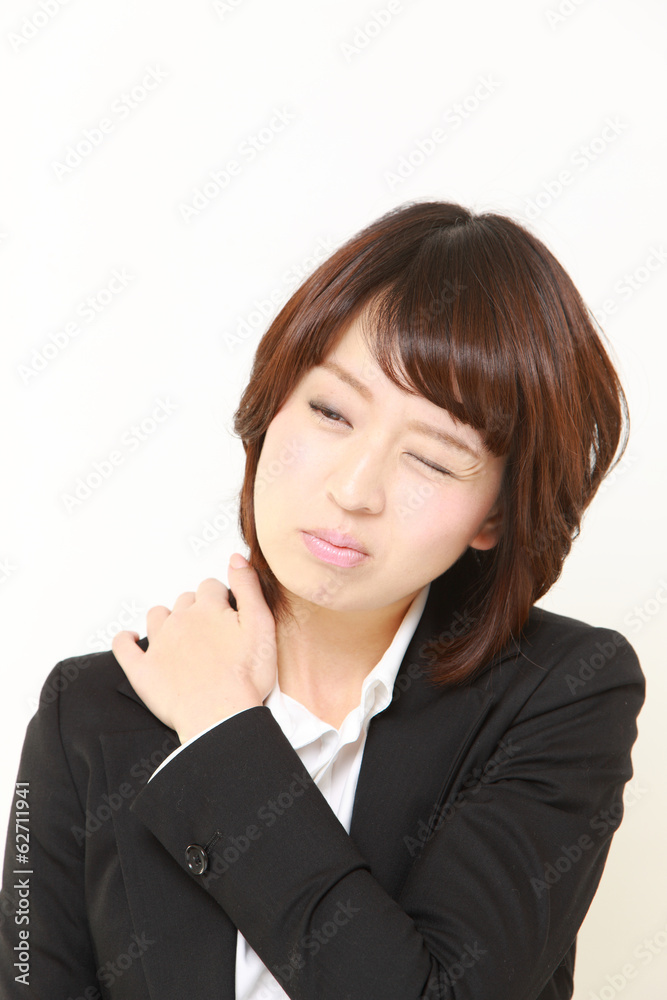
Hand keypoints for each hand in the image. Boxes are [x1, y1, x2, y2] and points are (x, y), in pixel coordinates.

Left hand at [111, 554, 276, 742]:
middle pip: (185, 601)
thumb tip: (237, 558)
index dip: (221, 597)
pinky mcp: (143, 670)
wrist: (221, 716)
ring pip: (157, 617)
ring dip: (167, 619)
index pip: (211, 587)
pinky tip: (131, 638)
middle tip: (211, 632)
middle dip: (197, 609)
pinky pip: (123, 647)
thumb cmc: (246, 677)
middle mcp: (180, 621)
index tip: (229, 613)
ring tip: (179, 634)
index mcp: (208, 609)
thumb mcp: (262, 624)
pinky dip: (126, 639)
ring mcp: (158, 645)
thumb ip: (249, 587)